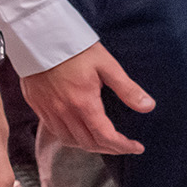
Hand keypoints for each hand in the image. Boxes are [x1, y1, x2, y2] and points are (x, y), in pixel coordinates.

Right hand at [20, 42, 155, 155]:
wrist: (40, 37)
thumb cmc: (76, 49)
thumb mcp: (107, 65)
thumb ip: (127, 89)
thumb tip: (148, 107)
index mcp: (83, 103)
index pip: (105, 136)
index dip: (123, 146)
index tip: (137, 147)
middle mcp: (63, 112)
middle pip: (88, 143)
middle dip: (110, 149)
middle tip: (125, 146)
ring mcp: (48, 110)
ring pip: (70, 141)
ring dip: (90, 146)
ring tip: (106, 143)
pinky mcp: (37, 106)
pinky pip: (55, 132)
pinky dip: (71, 138)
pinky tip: (81, 133)